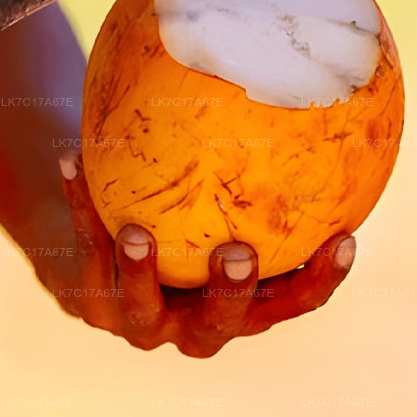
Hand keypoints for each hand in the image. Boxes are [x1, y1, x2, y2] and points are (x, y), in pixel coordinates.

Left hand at [48, 151, 355, 356]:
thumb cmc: (190, 213)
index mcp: (245, 308)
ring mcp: (140, 322)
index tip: (344, 239)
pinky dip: (79, 207)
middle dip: (229, 294)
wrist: (106, 241)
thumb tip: (320, 89)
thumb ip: (267, 173)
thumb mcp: (227, 199)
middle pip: (220, 324)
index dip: (322, 280)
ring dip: (139, 272)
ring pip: (141, 307)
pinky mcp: (90, 305)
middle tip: (236, 253)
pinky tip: (72, 162)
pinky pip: (85, 252)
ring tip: (135, 234)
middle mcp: (196, 327)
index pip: (293, 301)